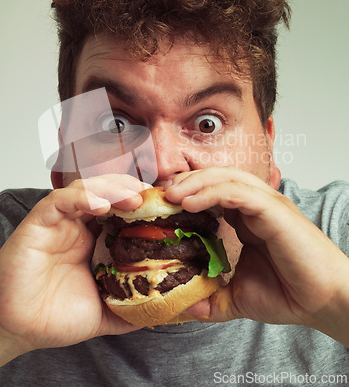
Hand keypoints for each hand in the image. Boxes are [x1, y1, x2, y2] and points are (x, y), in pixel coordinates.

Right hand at [0, 175, 148, 354]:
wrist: (17, 329)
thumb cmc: (54, 317)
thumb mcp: (105, 312)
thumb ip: (131, 307)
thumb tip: (163, 309)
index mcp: (94, 240)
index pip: (121, 209)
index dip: (143, 203)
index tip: (165, 206)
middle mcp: (78, 225)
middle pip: (107, 191)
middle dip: (131, 189)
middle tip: (152, 197)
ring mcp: (59, 222)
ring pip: (86, 188)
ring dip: (111, 187)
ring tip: (133, 197)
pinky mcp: (39, 223)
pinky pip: (60, 200)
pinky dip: (81, 196)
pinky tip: (100, 204)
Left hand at [165, 167, 348, 344]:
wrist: (323, 302)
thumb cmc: (289, 293)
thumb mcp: (238, 297)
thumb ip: (212, 298)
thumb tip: (185, 306)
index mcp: (246, 218)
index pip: (212, 192)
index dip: (186, 193)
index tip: (162, 205)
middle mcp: (256, 205)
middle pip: (216, 177)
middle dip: (186, 182)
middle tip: (161, 195)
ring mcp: (266, 205)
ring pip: (226, 177)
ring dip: (195, 182)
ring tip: (171, 195)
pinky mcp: (274, 211)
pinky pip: (239, 193)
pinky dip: (213, 193)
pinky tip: (192, 203)